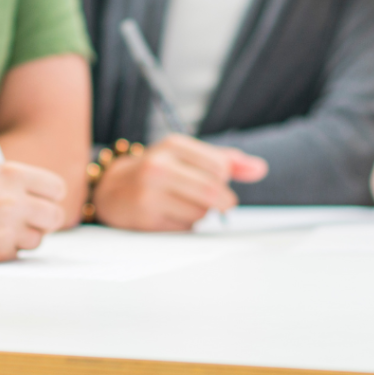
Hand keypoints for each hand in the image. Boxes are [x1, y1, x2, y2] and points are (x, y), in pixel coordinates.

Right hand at [0, 162, 66, 262]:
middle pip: (55, 216)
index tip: (44, 199)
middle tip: (30, 217)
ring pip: (38, 239)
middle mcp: (12, 200)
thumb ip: (18, 184)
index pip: (56, 188)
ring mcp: (5, 228)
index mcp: (11, 174)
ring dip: (24, 235)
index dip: (50, 195)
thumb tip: (45, 198)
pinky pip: (17, 253)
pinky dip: (7, 248)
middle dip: (44, 219)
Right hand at [92, 134, 266, 231]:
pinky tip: (170, 215)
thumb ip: (225, 160)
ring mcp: (149, 193)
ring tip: (183, 204)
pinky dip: (185, 225)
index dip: (226, 179)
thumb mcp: (187, 156)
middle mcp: (159, 166)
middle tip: (220, 203)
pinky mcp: (146, 219)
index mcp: (172, 145)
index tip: (219, 180)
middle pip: (211, 192)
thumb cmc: (158, 170)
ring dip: (201, 214)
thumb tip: (261, 169)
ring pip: (199, 213)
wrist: (112, 189)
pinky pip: (184, 229)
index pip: (219, 166)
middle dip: (222, 202)